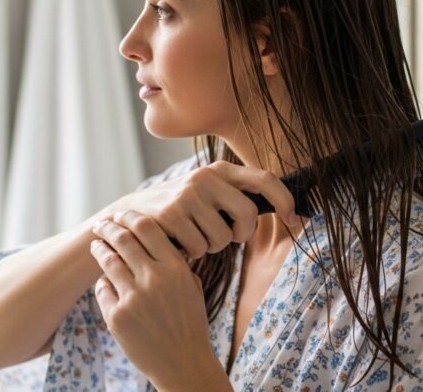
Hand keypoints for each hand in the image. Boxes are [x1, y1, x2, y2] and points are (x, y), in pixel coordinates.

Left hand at [90, 210, 231, 390]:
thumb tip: (154, 240)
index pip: (147, 228)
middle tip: (101, 224)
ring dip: (99, 250)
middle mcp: (154, 279)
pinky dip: (103, 282)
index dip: (130, 217)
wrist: (182, 362)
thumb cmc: (189, 323)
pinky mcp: (117, 316)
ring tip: (96, 246)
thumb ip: (175, 263)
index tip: (121, 214)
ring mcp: (133, 298)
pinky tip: (105, 281)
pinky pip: (103, 289)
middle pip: (123, 239)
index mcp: (175, 268)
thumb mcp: (191, 287)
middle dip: (108, 227)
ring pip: (108, 261)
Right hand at [100, 161, 297, 260]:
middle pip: (248, 214)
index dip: (284, 199)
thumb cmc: (180, 210)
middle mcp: (206, 177)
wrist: (129, 216)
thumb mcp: (209, 194)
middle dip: (242, 234)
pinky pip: (201, 247)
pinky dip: (194, 252)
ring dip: (212, 246)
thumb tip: (290, 212)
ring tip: (194, 236)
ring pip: (223, 237)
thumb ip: (238, 199)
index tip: (293, 218)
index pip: (265, 178)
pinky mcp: (172, 214)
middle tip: (228, 236)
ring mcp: (188, 194)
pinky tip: (179, 241)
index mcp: (221, 170)